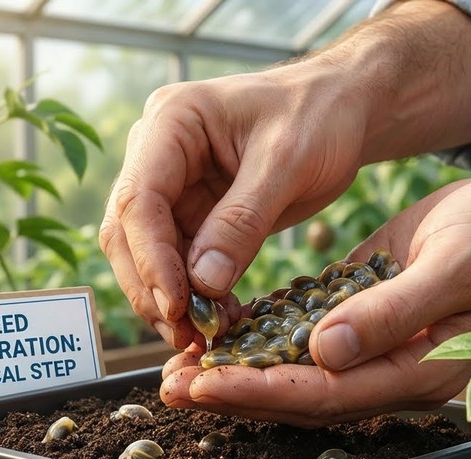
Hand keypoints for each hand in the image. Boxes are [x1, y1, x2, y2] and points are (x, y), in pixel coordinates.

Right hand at [99, 65, 370, 349]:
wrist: (342, 110)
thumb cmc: (319, 116)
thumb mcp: (289, 161)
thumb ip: (243, 221)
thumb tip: (204, 284)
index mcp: (170, 122)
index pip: (139, 199)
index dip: (151, 258)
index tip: (178, 306)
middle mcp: (156, 154)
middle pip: (128, 232)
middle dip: (152, 288)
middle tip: (186, 334)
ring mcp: (170, 186)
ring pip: (146, 255)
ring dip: (168, 300)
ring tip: (204, 336)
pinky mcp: (191, 214)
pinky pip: (178, 263)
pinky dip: (193, 296)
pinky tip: (218, 320)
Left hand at [161, 173, 470, 425]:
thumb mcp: (455, 268)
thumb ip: (395, 314)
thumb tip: (327, 351)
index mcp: (419, 371)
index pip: (328, 394)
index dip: (265, 391)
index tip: (209, 383)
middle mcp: (390, 370)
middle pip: (301, 394)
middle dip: (235, 391)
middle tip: (172, 384)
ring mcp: (374, 347)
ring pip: (296, 372)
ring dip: (239, 370)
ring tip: (181, 365)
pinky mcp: (360, 317)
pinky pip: (304, 338)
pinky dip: (261, 338)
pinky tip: (222, 331)